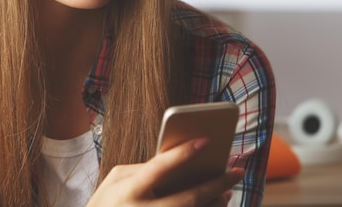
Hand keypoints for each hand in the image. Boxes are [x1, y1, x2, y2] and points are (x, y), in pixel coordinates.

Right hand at [87, 138, 243, 206]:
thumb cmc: (105, 203)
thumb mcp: (115, 181)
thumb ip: (142, 169)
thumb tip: (175, 162)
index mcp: (128, 191)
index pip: (159, 168)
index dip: (182, 153)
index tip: (206, 140)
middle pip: (187, 198)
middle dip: (215, 184)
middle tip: (236, 170)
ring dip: (214, 203)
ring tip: (227, 189)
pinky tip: (214, 204)